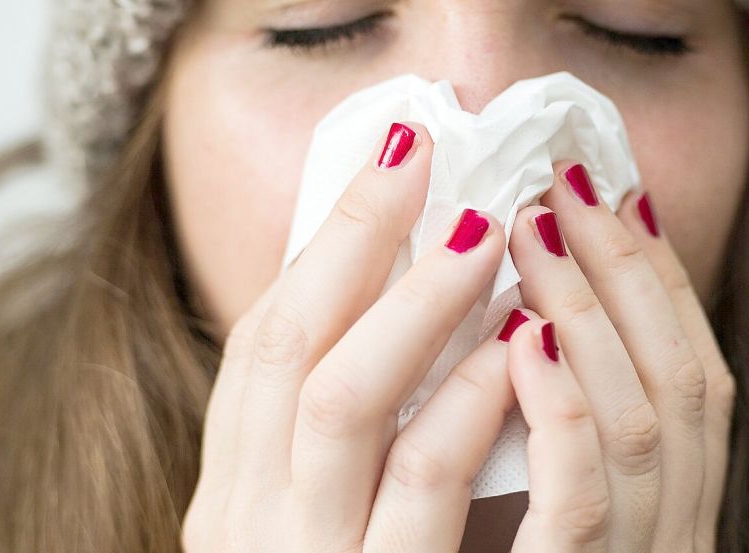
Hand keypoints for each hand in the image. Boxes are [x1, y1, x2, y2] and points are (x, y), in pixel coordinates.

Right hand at [181, 121, 517, 551]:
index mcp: (232, 487)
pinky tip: (516, 344)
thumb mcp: (311, 518)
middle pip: (287, 346)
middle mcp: (248, 515)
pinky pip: (424, 477)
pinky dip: (470, 397)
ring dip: (418, 301)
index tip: (383, 166)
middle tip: (421, 159)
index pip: (261, 340)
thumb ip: (340, 433)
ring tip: (483, 233)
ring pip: (345, 399)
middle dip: (354, 238)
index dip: (321, 244)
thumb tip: (400, 305)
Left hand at [503, 161, 736, 551]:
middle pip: (675, 377)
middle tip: (566, 182)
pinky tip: (522, 339)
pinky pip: (583, 497)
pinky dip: (561, 410)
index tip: (617, 196)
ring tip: (532, 227)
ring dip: (586, 311)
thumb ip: (568, 420)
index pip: (693, 372)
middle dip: (625, 268)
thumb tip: (528, 312)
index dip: (660, 276)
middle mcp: (675, 527)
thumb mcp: (556, 501)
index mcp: (678, 504)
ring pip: (637, 421)